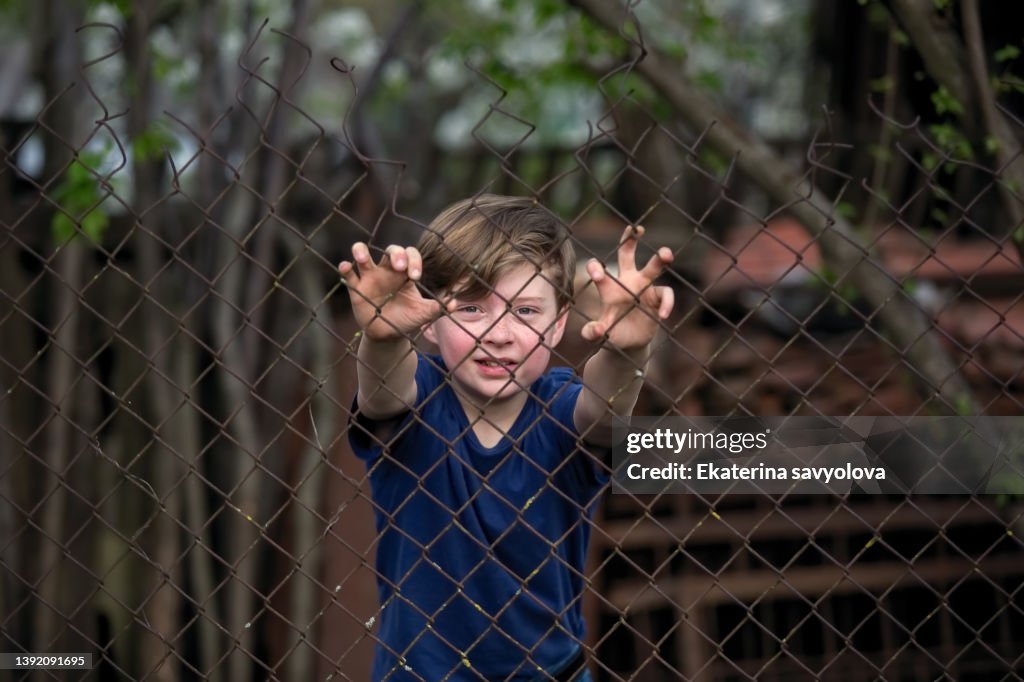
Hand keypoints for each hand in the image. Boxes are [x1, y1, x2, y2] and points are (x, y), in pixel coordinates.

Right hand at [339, 243, 440, 340]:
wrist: (388, 334)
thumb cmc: (406, 318)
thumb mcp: (422, 314)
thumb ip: (436, 308)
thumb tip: (453, 304)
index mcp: (405, 273)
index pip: (410, 255)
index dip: (413, 260)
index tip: (416, 276)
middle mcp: (387, 270)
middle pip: (390, 250)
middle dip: (395, 254)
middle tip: (399, 267)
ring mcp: (370, 277)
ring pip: (363, 255)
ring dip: (361, 251)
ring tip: (361, 256)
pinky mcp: (356, 288)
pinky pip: (348, 275)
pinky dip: (345, 268)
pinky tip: (346, 267)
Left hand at [581, 225, 673, 349]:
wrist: (629, 344)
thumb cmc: (611, 334)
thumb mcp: (599, 335)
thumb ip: (593, 333)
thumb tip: (594, 331)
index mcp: (609, 288)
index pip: (600, 271)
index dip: (596, 268)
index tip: (595, 273)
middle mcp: (627, 283)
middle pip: (627, 256)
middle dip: (631, 241)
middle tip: (637, 228)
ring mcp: (644, 289)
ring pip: (653, 268)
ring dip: (660, 258)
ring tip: (666, 253)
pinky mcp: (658, 299)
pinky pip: (666, 294)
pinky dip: (667, 303)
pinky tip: (663, 315)